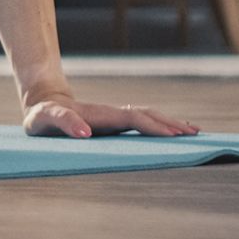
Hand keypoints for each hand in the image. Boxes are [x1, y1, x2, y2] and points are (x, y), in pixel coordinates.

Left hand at [23, 95, 199, 137]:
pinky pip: (143, 122)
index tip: (174, 135)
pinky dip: (160, 126)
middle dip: (171, 124)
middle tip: (195, 134)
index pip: (134, 118)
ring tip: (193, 131)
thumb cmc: (43, 116)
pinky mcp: (115, 123)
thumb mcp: (45, 118)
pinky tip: (172, 132)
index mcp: (102, 115)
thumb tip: (86, 133)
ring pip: (149, 117)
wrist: (44, 103)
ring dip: (170, 123)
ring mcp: (115, 117)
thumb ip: (63, 122)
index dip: (154, 126)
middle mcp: (113, 113)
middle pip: (148, 115)